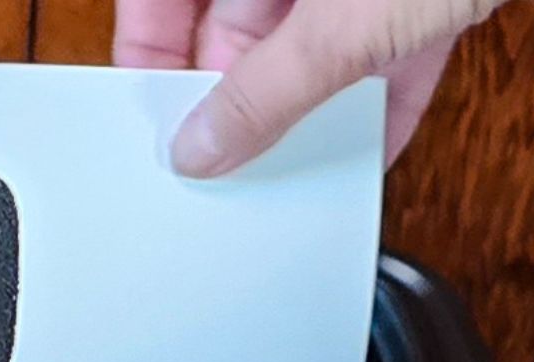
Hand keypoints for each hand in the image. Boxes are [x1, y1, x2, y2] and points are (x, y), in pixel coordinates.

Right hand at [115, 0, 533, 175]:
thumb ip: (267, 89)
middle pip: (233, 33)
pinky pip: (384, 55)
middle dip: (232, 102)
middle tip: (221, 167)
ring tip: (289, 172)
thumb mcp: (339, 22)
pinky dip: (380, 104)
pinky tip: (369, 153)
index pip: (157, 6)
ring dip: (304, 113)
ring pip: (308, 49)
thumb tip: (206, 147)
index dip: (149, 63)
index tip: (153, 126)